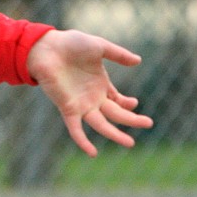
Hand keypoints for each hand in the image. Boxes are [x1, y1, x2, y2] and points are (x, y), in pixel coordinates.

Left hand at [26, 29, 153, 156]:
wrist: (47, 47)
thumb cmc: (71, 44)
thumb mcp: (100, 46)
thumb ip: (118, 54)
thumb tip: (139, 61)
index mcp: (101, 84)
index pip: (118, 101)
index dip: (128, 105)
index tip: (134, 103)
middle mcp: (92, 97)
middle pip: (115, 114)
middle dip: (132, 120)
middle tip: (149, 123)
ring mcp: (81, 105)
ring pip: (101, 125)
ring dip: (115, 134)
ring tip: (130, 143)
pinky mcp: (68, 109)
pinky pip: (76, 130)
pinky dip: (83, 142)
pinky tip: (92, 153)